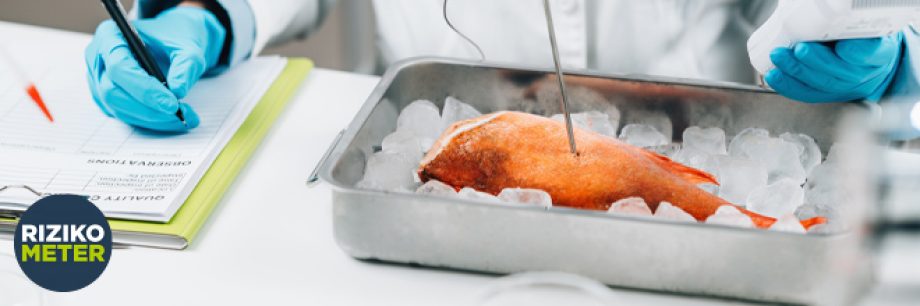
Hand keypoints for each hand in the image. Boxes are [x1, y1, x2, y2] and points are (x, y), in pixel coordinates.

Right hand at [84, 7, 225, 131]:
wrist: (172, 41)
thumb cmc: (174, 37)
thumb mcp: (188, 45)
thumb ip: (185, 66)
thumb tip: (178, 92)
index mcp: (110, 35)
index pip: (119, 67)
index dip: (145, 89)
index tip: (172, 104)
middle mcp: (98, 59)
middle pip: (113, 93)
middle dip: (148, 109)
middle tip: (181, 115)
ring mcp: (99, 80)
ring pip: (119, 109)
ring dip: (152, 119)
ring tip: (185, 117)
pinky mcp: (107, 98)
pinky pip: (125, 115)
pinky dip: (150, 121)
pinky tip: (172, 119)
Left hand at [765, 32, 902, 102]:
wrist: (868, 59)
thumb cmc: (863, 37)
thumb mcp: (864, 25)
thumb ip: (846, 20)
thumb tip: (817, 6)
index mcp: (879, 52)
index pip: (871, 53)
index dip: (857, 52)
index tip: (844, 46)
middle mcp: (864, 73)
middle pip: (841, 71)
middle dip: (816, 61)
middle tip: (800, 49)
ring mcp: (845, 86)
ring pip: (821, 84)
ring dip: (796, 71)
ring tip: (779, 56)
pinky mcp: (827, 94)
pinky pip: (807, 93)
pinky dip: (787, 85)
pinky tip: (774, 75)